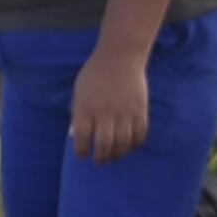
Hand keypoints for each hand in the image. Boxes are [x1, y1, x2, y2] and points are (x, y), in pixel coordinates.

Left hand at [71, 46, 150, 160]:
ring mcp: (124, 112)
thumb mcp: (79, 92)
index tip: (83, 153)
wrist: (120, 57)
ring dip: (117, 154)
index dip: (81, 150)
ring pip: (122, 144)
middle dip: (100, 157)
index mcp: (86, 108)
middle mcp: (104, 113)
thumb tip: (77, 135)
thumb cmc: (95, 74)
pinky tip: (129, 144)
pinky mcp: (139, 111)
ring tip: (113, 155)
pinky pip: (139, 135)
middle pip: (103, 145)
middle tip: (99, 159)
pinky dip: (134, 144)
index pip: (81, 138)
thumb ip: (78, 113)